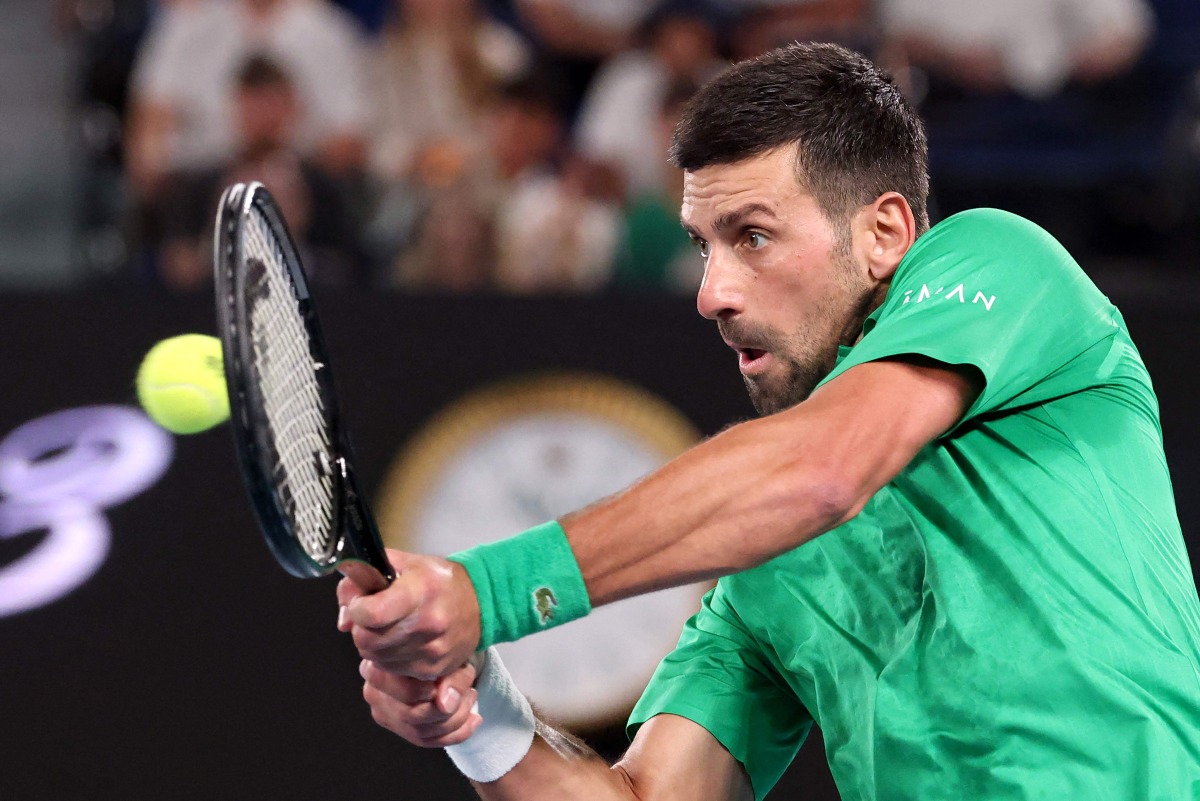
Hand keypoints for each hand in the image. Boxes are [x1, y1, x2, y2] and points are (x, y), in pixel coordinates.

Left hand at [336, 549, 481, 679]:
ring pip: (377, 659)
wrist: (481, 601)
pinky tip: (402, 642)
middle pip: (367, 641)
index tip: (363, 603)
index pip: (371, 614)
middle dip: (362, 629)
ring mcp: (432, 650)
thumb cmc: (438, 580)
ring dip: (374, 645)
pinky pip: (394, 671)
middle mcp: (428, 623)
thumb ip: (364, 578)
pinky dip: (390, 658)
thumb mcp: (403, 564)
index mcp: (420, 591)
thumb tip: (344, 618)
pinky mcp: (434, 669)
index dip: (358, 608)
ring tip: (390, 629)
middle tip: (373, 617)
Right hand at [359, 658, 482, 746]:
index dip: (427, 692)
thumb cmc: (440, 646)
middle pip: (410, 716)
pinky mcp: (399, 728)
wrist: (440, 647)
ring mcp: (384, 713)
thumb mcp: (448, 654)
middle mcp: (373, 692)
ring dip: (455, 720)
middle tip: (470, 692)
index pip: (399, 691)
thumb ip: (449, 675)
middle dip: (449, 710)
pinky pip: (427, 741)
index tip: (450, 681)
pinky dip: (456, 734)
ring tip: (471, 698)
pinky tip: (475, 719)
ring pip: (419, 732)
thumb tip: (445, 704)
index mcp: (377, 667)